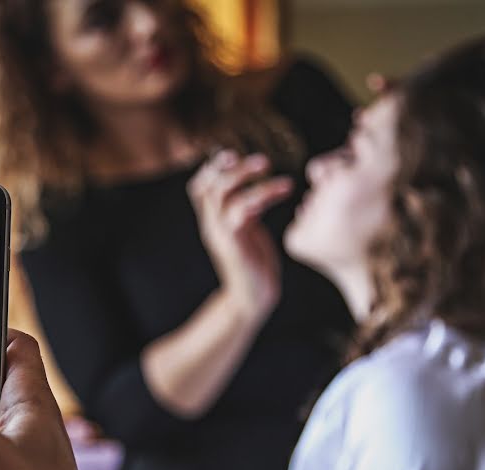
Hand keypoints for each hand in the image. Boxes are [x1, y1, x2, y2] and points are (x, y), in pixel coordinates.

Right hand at [187, 149, 292, 322]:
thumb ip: (246, 208)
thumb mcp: (247, 230)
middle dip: (233, 167)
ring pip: (223, 195)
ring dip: (248, 176)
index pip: (198, 187)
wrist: (253, 298)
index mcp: (212, 220)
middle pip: (209, 186)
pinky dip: (263, 195)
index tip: (235, 156)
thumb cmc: (254, 264)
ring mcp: (220, 234)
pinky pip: (241, 211)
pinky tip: (285, 190)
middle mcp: (212, 225)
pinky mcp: (234, 244)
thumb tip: (258, 184)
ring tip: (273, 169)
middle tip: (263, 161)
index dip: (213, 168)